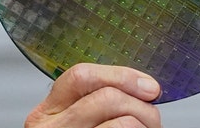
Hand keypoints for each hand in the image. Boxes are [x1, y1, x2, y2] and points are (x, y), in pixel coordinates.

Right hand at [25, 63, 161, 127]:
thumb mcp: (84, 121)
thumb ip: (102, 102)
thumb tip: (145, 88)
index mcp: (48, 113)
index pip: (81, 77)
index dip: (121, 76)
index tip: (149, 87)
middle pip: (107, 97)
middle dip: (142, 106)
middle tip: (152, 121)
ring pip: (124, 122)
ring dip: (145, 125)